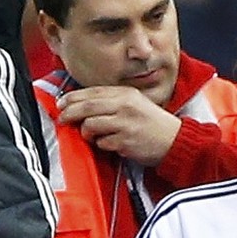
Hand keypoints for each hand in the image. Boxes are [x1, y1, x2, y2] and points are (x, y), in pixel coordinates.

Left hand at [58, 86, 181, 164]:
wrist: (175, 140)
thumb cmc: (153, 124)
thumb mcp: (135, 103)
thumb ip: (112, 101)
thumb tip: (82, 104)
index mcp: (126, 94)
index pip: (92, 92)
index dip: (72, 98)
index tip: (62, 104)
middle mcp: (125, 106)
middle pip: (86, 107)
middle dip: (70, 113)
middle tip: (63, 119)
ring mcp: (125, 124)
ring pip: (90, 125)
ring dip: (87, 133)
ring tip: (93, 136)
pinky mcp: (125, 141)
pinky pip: (102, 143)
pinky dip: (103, 145)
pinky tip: (111, 144)